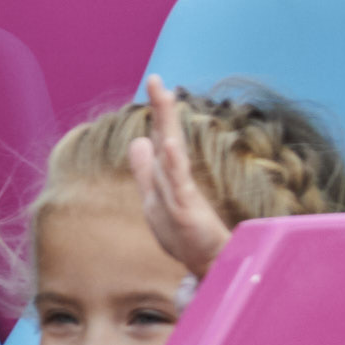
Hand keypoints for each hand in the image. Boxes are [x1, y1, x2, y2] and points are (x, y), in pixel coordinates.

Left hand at [132, 79, 238, 274]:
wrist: (207, 265)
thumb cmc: (184, 234)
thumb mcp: (154, 198)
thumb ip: (146, 170)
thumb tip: (138, 140)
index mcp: (169, 174)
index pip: (162, 135)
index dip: (159, 110)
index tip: (155, 80)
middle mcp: (178, 179)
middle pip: (169, 137)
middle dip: (162, 108)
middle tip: (156, 80)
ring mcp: (183, 193)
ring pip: (173, 155)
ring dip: (168, 126)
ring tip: (163, 98)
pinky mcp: (187, 211)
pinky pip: (179, 184)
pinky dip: (173, 164)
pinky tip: (167, 143)